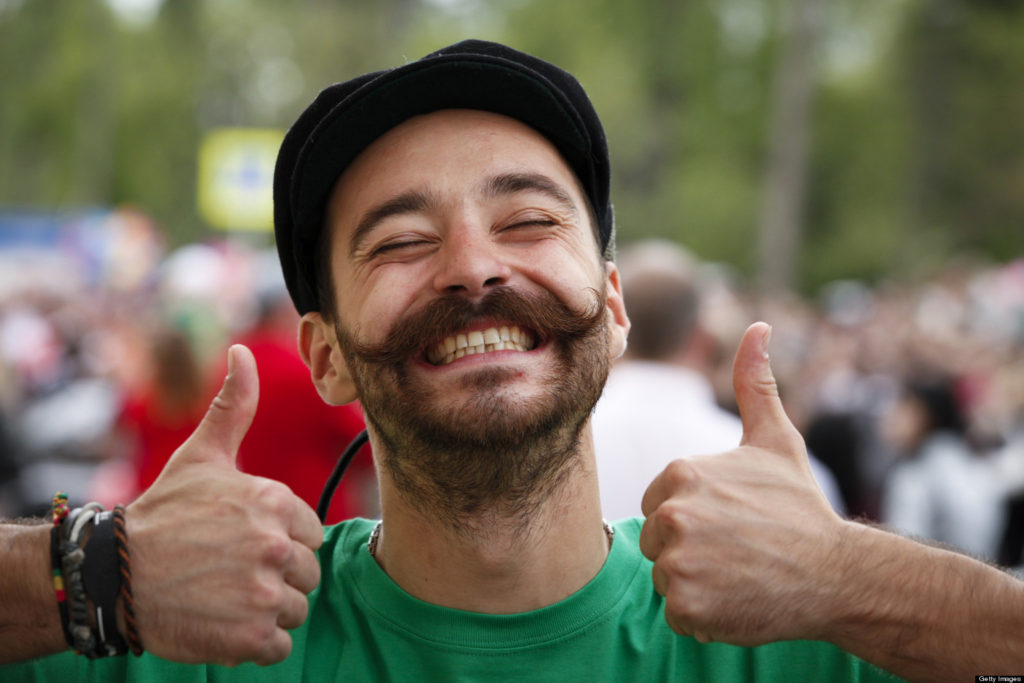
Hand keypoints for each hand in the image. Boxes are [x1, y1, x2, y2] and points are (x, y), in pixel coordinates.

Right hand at [125, 345, 323, 665]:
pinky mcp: (251, 637)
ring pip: (295, 609)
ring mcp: (264, 593)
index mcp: (275, 502)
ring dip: (266, 609)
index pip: (311, 534)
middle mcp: (276, 546)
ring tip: (225, 595)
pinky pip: (279, 645)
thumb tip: (242, 352)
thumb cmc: (163, 514)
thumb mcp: (202, 456)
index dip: (281, 541)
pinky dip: (256, 642)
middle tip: (231, 572)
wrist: (114, 575)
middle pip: (307, 573)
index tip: (242, 543)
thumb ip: (234, 406)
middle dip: (276, 576)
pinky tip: (224, 622)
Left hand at [639, 322, 845, 645]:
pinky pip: (677, 612)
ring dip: (696, 582)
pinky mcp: (686, 605)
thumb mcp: (775, 441)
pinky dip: (703, 615)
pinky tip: (738, 599)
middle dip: (690, 549)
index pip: (659, 503)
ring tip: (740, 573)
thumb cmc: (801, 506)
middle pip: (656, 539)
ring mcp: (678, 561)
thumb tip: (757, 327)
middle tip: (739, 550)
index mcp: (682, 472)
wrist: (839, 573)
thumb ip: (754, 384)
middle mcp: (673, 513)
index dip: (695, 517)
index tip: (733, 522)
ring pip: (665, 575)